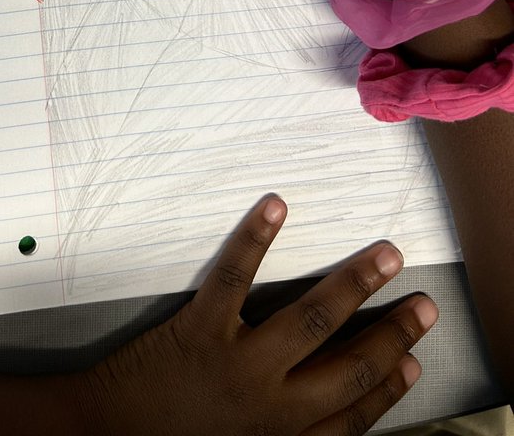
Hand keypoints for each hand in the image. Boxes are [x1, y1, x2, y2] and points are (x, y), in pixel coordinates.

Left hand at [79, 196, 434, 435]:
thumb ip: (280, 433)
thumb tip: (320, 403)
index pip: (353, 414)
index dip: (388, 387)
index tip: (412, 358)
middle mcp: (270, 406)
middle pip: (348, 365)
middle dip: (392, 332)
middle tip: (422, 301)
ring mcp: (238, 364)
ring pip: (310, 318)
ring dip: (353, 283)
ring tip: (384, 254)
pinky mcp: (199, 329)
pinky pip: (234, 276)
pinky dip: (255, 238)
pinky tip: (277, 207)